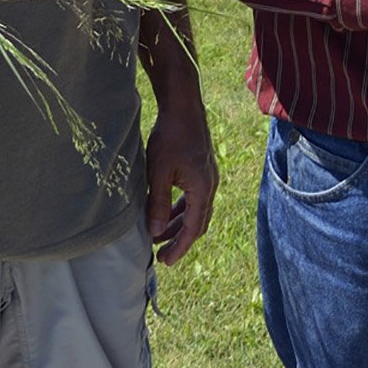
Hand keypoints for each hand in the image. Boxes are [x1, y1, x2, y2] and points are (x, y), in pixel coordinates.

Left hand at [145, 103, 218, 265]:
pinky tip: (167, 210)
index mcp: (202, 189)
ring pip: (197, 210)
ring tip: (159, 233)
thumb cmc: (170, 136)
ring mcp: (208, 176)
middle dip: (180, 239)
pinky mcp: (203, 168)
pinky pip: (195, 197)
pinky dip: (182, 208)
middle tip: (161, 254)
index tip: (165, 261)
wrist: (184, 105)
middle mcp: (210, 185)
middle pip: (198, 222)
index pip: (193, 229)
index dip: (179, 247)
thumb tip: (156, 232)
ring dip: (180, 224)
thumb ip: (158, 203)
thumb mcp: (158, 172)